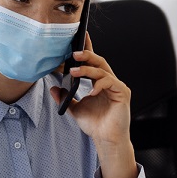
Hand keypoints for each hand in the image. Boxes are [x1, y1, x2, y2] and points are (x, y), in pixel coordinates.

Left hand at [50, 33, 136, 177]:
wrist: (106, 140)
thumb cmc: (95, 125)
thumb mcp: (75, 109)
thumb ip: (65, 97)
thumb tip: (54, 88)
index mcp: (99, 83)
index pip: (93, 63)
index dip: (87, 50)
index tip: (79, 37)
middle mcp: (109, 82)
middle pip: (99, 62)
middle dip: (87, 55)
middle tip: (74, 52)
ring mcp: (117, 87)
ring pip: (103, 70)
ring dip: (88, 69)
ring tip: (74, 71)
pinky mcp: (123, 93)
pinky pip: (111, 83)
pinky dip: (100, 84)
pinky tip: (91, 90)